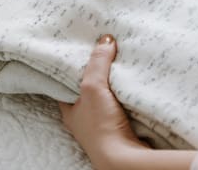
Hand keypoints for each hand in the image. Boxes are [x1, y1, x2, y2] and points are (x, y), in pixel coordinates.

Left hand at [59, 35, 146, 169]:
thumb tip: (105, 39)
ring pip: (106, 98)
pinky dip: (127, 96)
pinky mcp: (121, 129)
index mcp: (70, 110)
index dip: (71, 68)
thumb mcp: (92, 87)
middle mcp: (84, 119)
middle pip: (88, 89)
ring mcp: (103, 125)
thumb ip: (97, 62)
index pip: (65, 84)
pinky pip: (123, 106)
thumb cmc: (100, 126)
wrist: (124, 158)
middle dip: (96, 74)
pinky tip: (133, 84)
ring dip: (113, 84)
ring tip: (121, 62)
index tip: (79, 51)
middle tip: (104, 52)